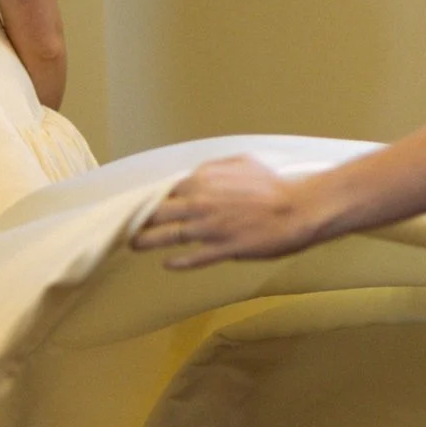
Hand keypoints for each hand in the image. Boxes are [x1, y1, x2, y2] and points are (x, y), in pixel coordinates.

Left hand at [132, 156, 328, 268]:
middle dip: (138, 221)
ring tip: (134, 244)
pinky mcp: (223, 249)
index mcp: (202, 181)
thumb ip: (213, 168)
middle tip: (126, 226)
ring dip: (147, 242)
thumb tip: (194, 173)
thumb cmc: (273, 185)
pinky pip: (194, 258)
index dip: (147, 199)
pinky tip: (168, 264)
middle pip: (157, 214)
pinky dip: (178, 262)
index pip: (163, 191)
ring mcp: (210, 229)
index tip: (137, 205)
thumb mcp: (241, 163)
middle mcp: (199, 204)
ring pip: (168, 237)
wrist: (299, 208)